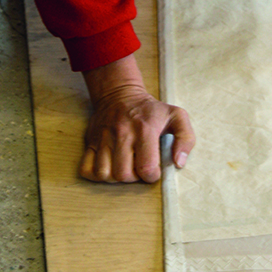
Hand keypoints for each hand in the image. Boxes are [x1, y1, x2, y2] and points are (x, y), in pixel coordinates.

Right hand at [79, 54, 195, 183]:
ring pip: (104, 174)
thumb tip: (178, 163)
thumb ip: (185, 139)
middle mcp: (122, 133)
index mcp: (145, 128)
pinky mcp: (91, 142)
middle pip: (123, 174)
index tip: (154, 169)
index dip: (152, 175)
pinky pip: (86, 169)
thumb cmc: (151, 110)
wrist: (120, 94)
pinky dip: (96, 174)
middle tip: (138, 167)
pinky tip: (109, 167)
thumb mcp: (176, 116)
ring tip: (124, 167)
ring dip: (115, 177)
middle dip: (134, 178)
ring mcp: (103, 137)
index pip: (146, 167)